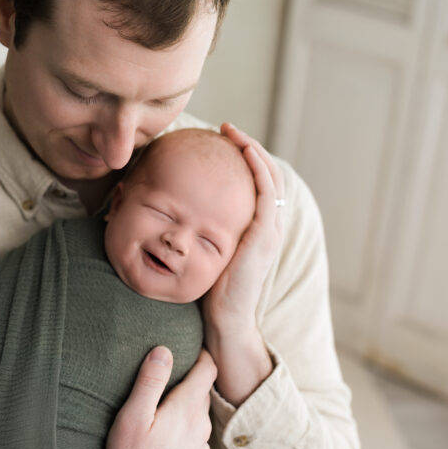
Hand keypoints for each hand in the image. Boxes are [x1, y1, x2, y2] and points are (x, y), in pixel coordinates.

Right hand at [61, 346, 216, 448]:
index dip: (202, 353)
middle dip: (195, 374)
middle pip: (204, 390)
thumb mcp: (132, 417)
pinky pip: (196, 434)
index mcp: (187, 410)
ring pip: (200, 413)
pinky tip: (171, 428)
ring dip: (191, 401)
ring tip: (172, 392)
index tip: (192, 341)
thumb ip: (149, 382)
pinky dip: (188, 424)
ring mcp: (200, 446)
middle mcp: (200, 426)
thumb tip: (164, 350)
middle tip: (179, 361)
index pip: (207, 370)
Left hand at [200, 123, 282, 402]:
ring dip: (252, 149)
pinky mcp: (265, 233)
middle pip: (268, 174)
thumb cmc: (211, 292)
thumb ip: (203, 233)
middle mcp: (269, 226)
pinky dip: (257, 166)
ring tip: (232, 132)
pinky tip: (242, 150)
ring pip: (270, 176)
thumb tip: (177, 215)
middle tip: (227, 128)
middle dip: (249, 146)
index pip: (258, 185)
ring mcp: (270, 229)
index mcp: (258, 230)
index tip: (222, 142)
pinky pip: (266, 190)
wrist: (226, 320)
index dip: (244, 160)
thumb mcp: (208, 253)